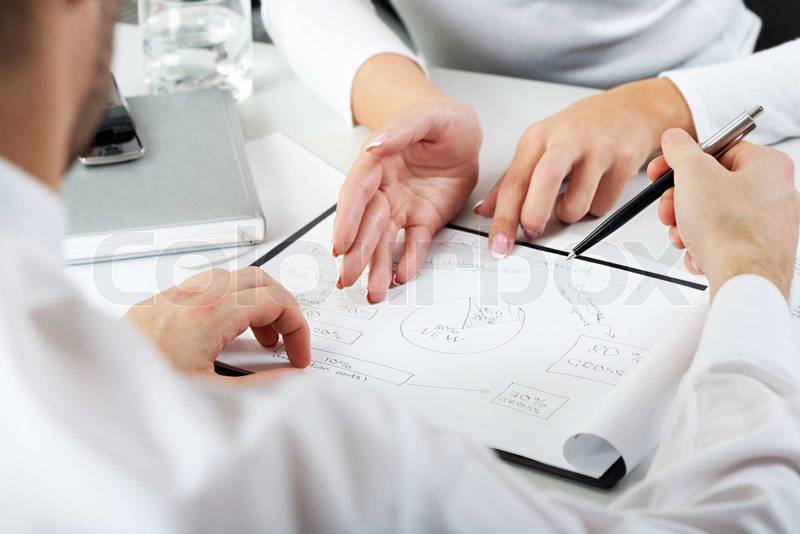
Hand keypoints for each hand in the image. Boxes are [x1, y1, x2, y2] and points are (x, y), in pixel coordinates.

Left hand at [125, 267, 310, 382]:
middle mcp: (194, 295)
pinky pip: (206, 286)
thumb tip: (290, 380)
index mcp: (213, 312)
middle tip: (288, 339)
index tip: (298, 355)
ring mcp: (174, 295)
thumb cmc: (142, 390)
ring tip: (260, 338)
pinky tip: (225, 333)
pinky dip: (230, 302)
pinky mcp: (158, 303)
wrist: (92, 387)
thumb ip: (262, 387)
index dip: (298, 328)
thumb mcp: (214, 396)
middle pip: (260, 279)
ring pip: (233, 278)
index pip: (277, 301)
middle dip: (283, 307)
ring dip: (256, 303)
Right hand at [334, 98, 481, 301]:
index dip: (347, 219)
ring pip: (386, 241)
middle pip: (367, 225)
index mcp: (376, 162)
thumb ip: (401, 131)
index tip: (340, 243)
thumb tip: (376, 144)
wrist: (465, 132)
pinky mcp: (423, 219)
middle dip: (357, 253)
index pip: (357, 193)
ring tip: (374, 291)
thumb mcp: (426, 117)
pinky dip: (408, 261)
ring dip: (377, 267)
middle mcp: (384, 189)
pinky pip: (414, 244)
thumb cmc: (442, 119)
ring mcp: (402, 207)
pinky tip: (401, 278)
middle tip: (349, 277)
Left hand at [474, 77, 692, 257]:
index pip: (513, 182)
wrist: (632, 109)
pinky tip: (596, 186)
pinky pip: (603, 206)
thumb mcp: (539, 146)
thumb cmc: (580, 130)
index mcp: (538, 137)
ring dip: (570, 214)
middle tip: (532, 231)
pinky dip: (596, 207)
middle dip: (534, 217)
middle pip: (543, 183)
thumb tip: (486, 210)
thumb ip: (512, 180)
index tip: (498, 244)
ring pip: (576, 206)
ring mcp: (599, 149)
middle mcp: (567, 139)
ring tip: (573, 196)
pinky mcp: (625, 162)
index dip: (503, 219)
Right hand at [647, 129, 798, 296]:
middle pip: (713, 185)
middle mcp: (775, 192)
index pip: (718, 150)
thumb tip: (675, 140)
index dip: (684, 161)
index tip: (664, 170)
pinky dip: (704, 244)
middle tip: (671, 210)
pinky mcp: (759, 248)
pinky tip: (698, 251)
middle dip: (682, 201)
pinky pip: (723, 238)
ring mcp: (769, 223)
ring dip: (688, 225)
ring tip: (684, 235)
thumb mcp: (693, 175)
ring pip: (715, 215)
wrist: (744, 279)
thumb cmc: (730, 231)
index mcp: (768, 165)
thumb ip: (681, 151)